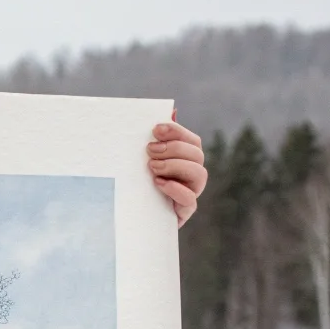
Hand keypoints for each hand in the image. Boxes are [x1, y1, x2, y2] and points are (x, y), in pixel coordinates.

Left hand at [147, 110, 206, 227]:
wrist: (130, 218)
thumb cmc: (138, 182)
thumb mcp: (142, 160)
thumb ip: (158, 138)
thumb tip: (172, 110)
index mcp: (186, 159)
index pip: (192, 140)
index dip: (177, 132)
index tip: (155, 129)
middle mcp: (192, 175)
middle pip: (197, 155)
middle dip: (174, 148)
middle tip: (149, 150)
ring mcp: (191, 193)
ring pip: (199, 175)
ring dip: (176, 166)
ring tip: (153, 167)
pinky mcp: (183, 212)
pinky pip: (190, 200)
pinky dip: (175, 189)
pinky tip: (159, 183)